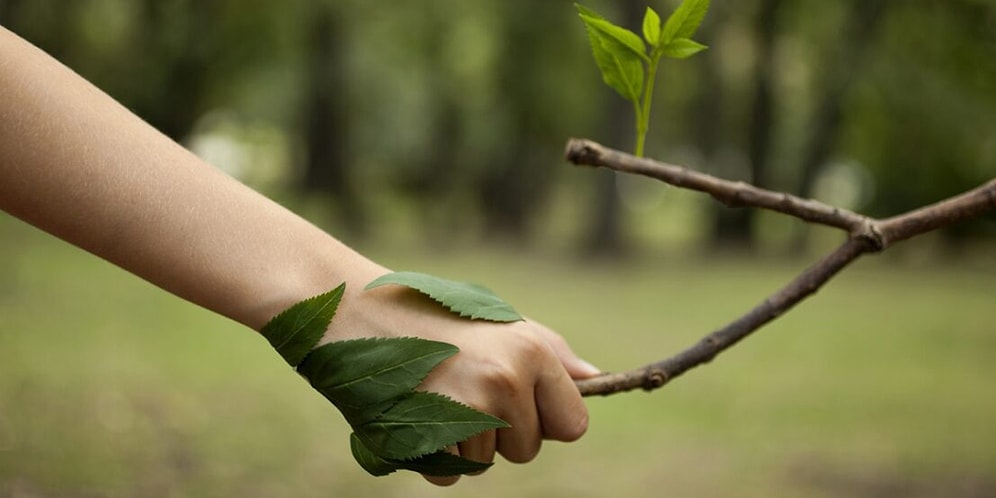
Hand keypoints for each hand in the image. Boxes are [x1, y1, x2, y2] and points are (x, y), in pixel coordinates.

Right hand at [325, 279, 599, 485]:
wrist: (354, 309)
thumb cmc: (431, 312)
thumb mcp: (497, 320)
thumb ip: (549, 353)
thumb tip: (596, 379)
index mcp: (530, 352)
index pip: (573, 424)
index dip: (547, 419)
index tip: (520, 402)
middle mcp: (504, 382)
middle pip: (528, 450)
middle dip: (501, 432)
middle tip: (464, 388)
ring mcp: (465, 412)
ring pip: (486, 463)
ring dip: (464, 441)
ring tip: (435, 393)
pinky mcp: (427, 437)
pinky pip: (449, 475)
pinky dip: (433, 455)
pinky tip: (415, 412)